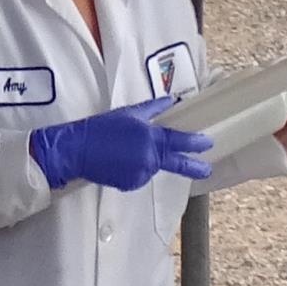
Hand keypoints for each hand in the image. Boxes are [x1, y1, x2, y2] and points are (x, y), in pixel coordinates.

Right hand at [29, 96, 213, 191]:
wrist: (78, 150)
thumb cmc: (101, 128)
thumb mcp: (128, 113)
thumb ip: (153, 109)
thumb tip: (171, 101)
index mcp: (150, 137)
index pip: (179, 141)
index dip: (195, 143)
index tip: (208, 144)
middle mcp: (149, 158)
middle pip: (176, 164)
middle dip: (193, 167)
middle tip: (206, 170)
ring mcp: (140, 173)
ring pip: (152, 168)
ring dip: (147, 161)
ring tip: (126, 152)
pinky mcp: (130, 184)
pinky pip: (139, 177)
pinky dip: (134, 170)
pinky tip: (120, 161)